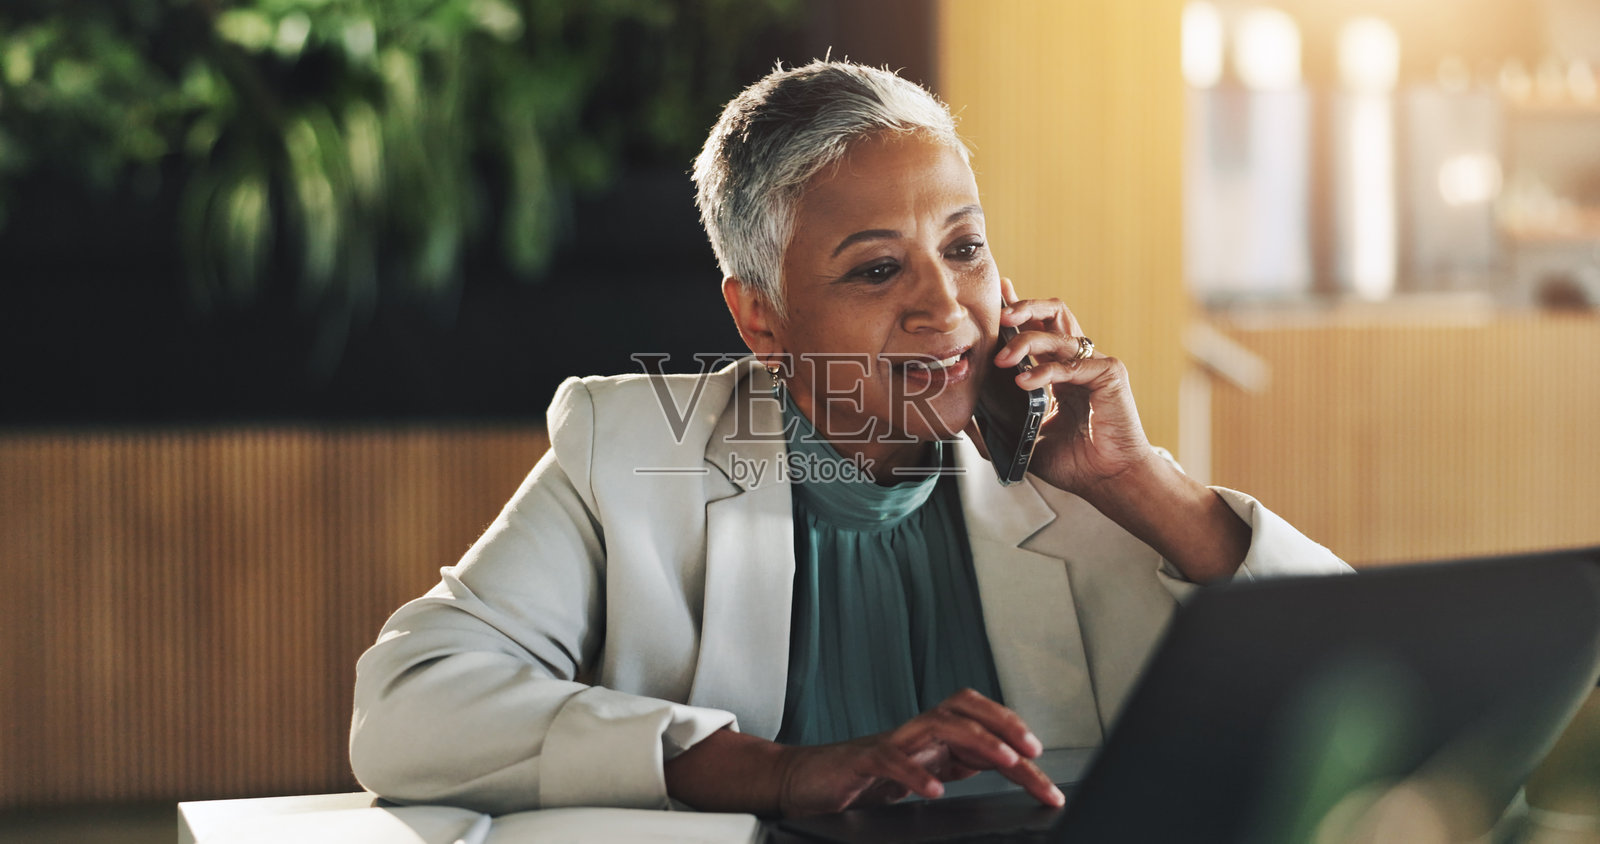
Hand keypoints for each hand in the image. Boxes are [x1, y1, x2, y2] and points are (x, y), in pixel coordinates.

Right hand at [773, 688, 1064, 816]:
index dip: (1017, 740)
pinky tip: (935, 791)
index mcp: (933, 736)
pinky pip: (892, 759)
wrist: (806, 782)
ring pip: (939, 725)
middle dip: (1005, 726)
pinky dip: (915, 774)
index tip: (1045, 768)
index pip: (982, 726)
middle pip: (966, 709)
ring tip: (1005, 761)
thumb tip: (1008, 765)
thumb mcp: (922, 772)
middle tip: (1033, 753)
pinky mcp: (863, 759)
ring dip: (977, 740)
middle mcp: (916, 732)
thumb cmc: (863, 778)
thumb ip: (959, 763)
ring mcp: (890, 742)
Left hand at [992, 277, 1155, 497]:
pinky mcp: (1109, 374)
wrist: (1108, 481)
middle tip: (999, 318)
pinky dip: (1045, 370)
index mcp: (1060, 371)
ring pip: (1058, 332)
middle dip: (1024, 307)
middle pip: (1053, 313)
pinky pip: (1070, 364)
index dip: (1018, 309)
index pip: (1038, 329)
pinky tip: (1025, 382)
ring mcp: (1095, 365)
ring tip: (1002, 360)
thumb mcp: (1026, 441)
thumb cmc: (1073, 463)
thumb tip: (965, 421)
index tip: (998, 293)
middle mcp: (1078, 362)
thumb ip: (1000, 427)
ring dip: (1025, 341)